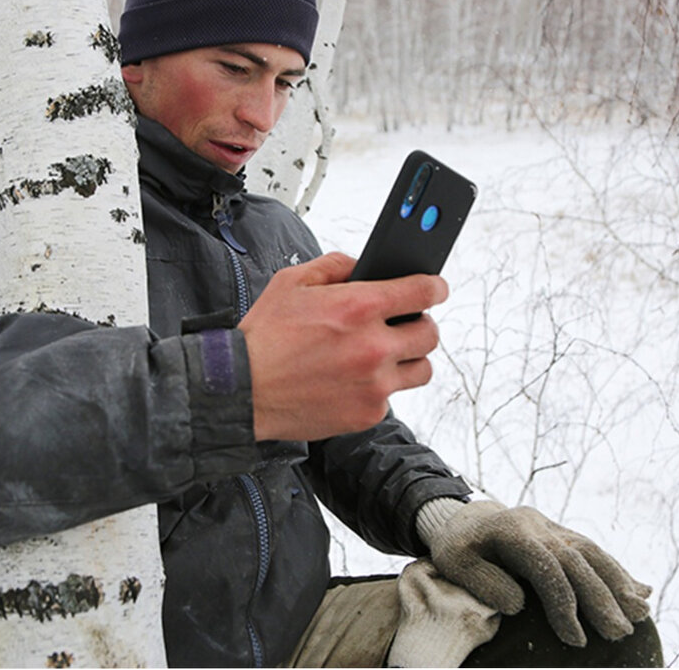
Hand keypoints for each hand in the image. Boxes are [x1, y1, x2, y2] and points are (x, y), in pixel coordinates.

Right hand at [239, 251, 447, 441]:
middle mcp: (373, 346)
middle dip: (419, 324)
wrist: (243, 390)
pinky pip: (391, 397)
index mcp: (358, 307)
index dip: (434, 286)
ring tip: (383, 355)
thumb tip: (361, 265)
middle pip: (430, 333)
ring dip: (408, 358)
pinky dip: (378, 388)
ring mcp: (374, 384)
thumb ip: (334, 265)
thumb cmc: (263, 339)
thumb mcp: (292, 282)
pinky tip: (353, 380)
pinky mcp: (368, 413)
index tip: (434, 289)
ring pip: (422, 369)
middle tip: (401, 324)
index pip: (423, 291)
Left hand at [419, 500, 652, 646]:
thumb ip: (484, 582)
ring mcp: (552, 527)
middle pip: (577, 559)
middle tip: (619, 634)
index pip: (547, 567)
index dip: (564, 603)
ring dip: (619, 584)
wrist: (463, 518)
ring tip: (641, 615)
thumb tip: (519, 603)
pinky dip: (618, 572)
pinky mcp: (562, 534)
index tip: (576, 639)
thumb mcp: (455, 563)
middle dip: (601, 597)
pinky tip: (640, 591)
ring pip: (593, 552)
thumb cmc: (457, 548)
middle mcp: (538, 525)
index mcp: (511, 531)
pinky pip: (594, 550)